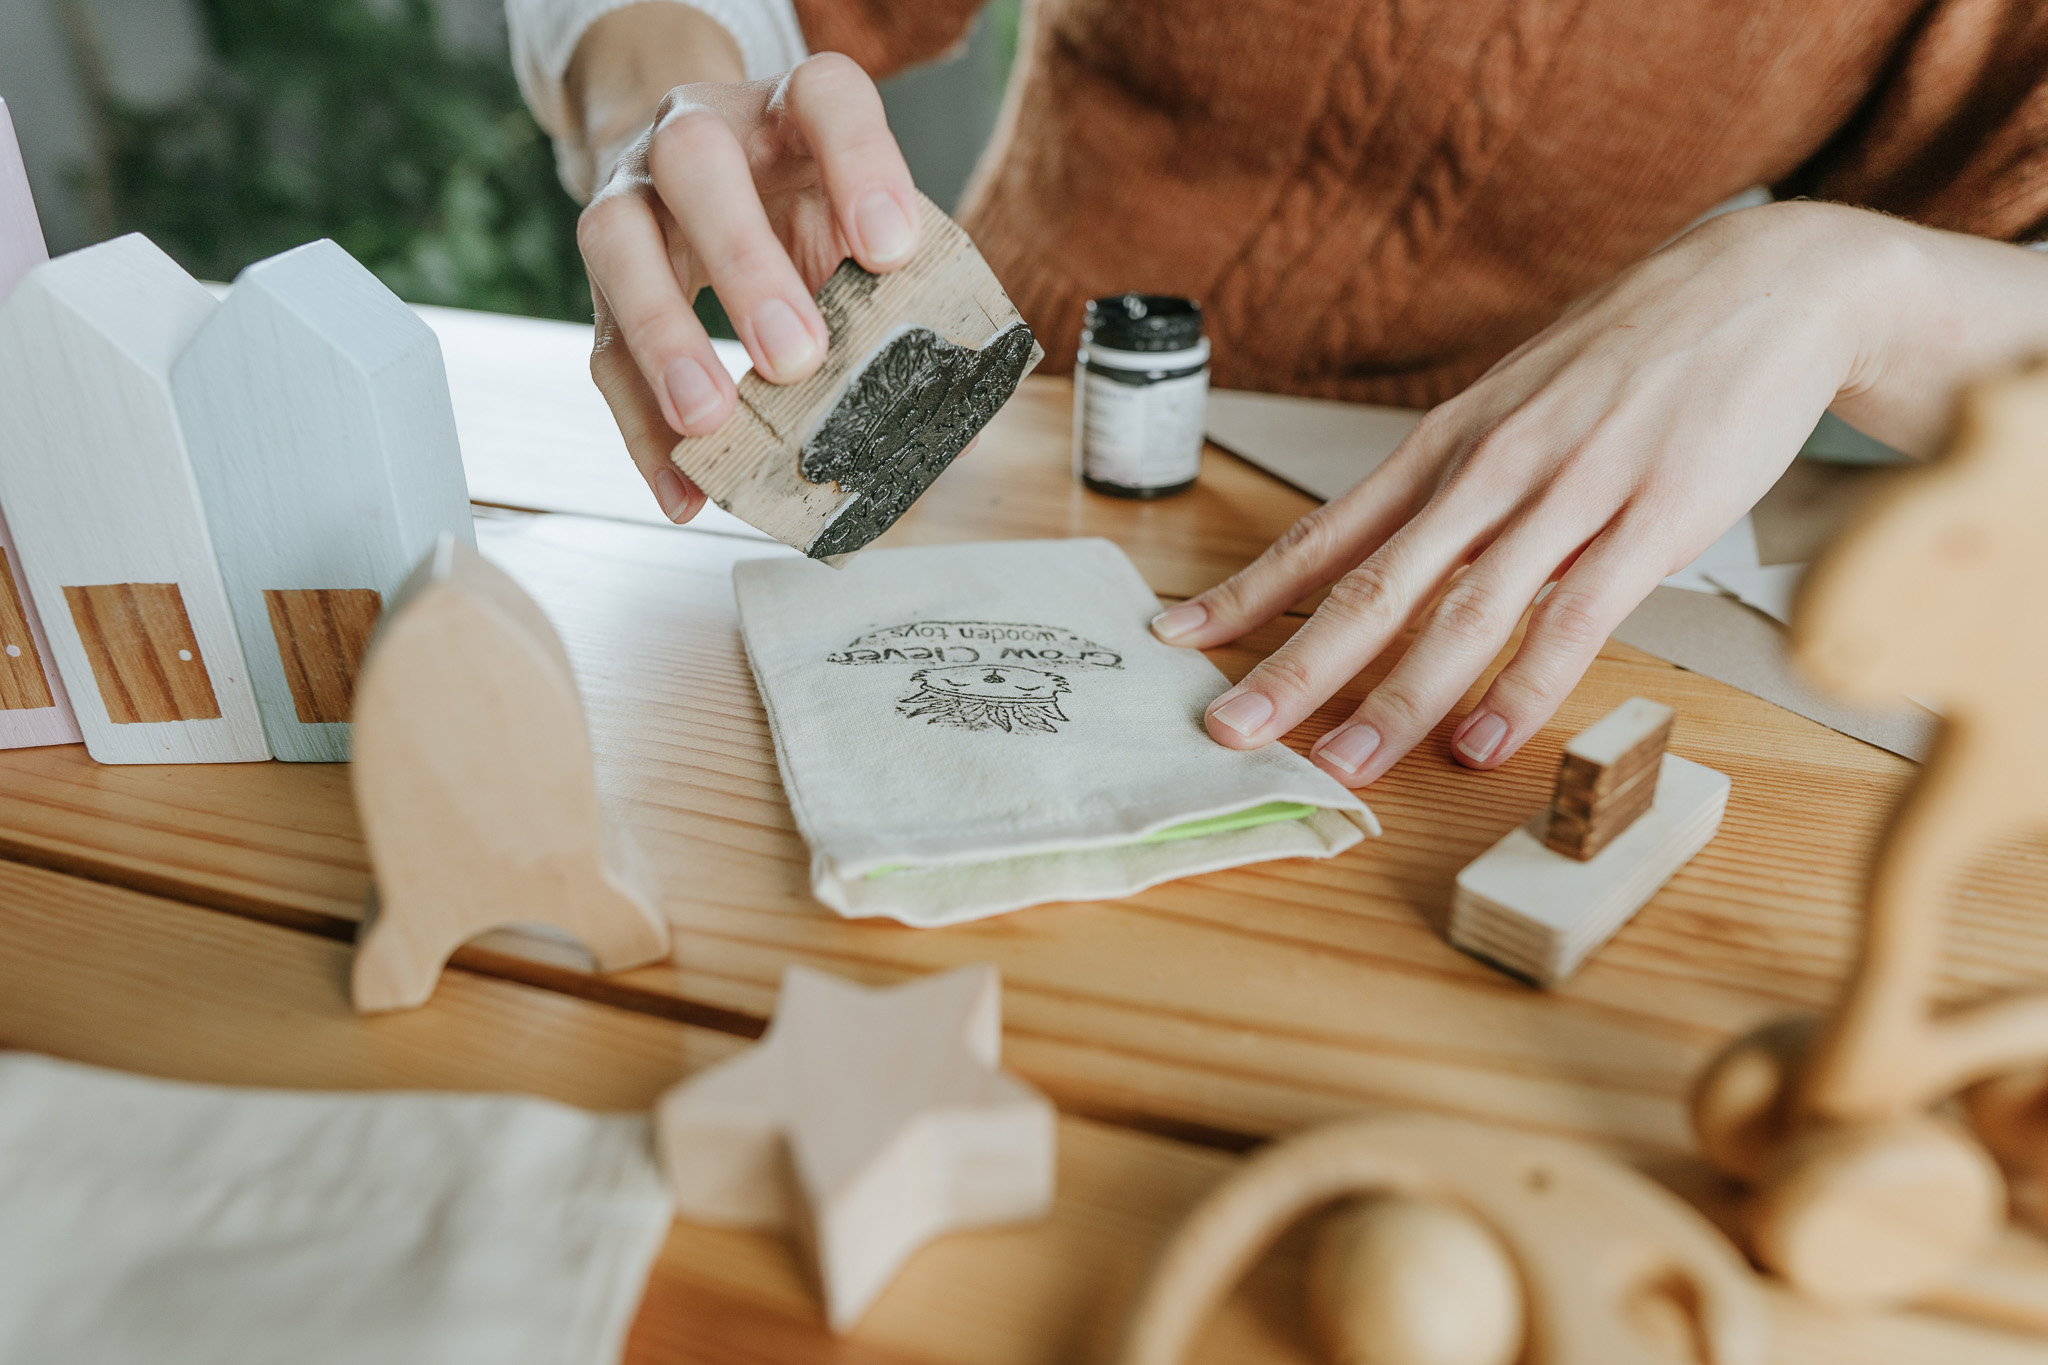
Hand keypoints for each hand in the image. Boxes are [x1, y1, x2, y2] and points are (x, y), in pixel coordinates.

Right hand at [574, 50, 920, 522]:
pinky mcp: (602, 276)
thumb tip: (953, 400)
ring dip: (665, 338)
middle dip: (745, 263)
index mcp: (787, 109)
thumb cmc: (802, 201)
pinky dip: (641, 426)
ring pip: (619, 243)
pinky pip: (603, 349)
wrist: (698, 172)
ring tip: (710, 418)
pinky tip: (683, 485)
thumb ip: (902, 289)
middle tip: (795, 356)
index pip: (825, 98)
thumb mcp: (854, 217)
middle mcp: (695, 132)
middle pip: (697, 163)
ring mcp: (633, 195)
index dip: (861, 165)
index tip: (893, 249)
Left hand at [1151, 202, 1928, 786]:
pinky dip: (1524, 687)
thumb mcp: (1516, 406)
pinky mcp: (1653, 520)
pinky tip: (1482, 741)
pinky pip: (1575, 619)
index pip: (1326, 532)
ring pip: (1461, 613)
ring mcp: (1569, 494)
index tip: (1175, 637)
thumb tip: (1390, 557)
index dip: (1248, 591)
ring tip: (1341, 768)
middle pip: (1372, 585)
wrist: (1765, 285)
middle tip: (1230, 731)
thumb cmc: (1629, 354)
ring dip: (1395, 700)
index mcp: (1445, 445)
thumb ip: (1456, 486)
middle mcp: (1488, 469)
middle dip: (1294, 667)